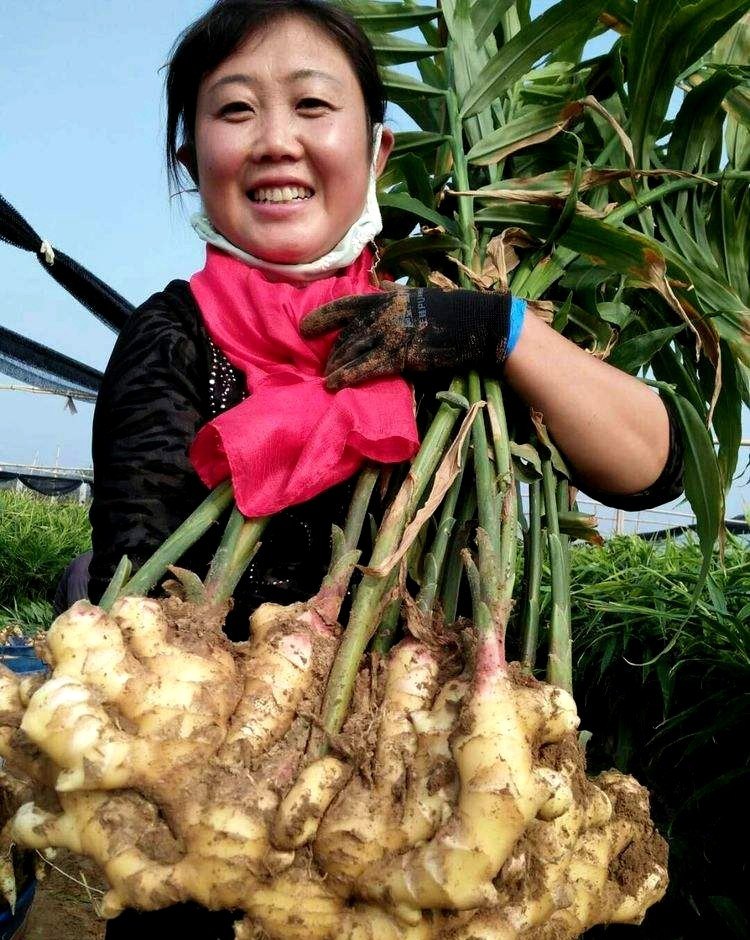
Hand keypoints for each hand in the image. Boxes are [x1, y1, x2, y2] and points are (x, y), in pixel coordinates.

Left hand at [300, 285, 514, 389]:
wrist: (475, 322)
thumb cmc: (448, 311)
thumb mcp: (416, 297)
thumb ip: (394, 298)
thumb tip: (377, 293)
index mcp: (385, 297)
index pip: (344, 305)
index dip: (322, 317)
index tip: (304, 328)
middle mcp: (383, 313)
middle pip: (346, 335)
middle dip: (331, 353)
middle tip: (323, 366)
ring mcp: (391, 333)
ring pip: (351, 352)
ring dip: (335, 367)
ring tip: (327, 378)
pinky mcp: (401, 354)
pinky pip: (366, 367)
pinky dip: (346, 376)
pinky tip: (334, 385)